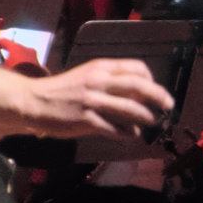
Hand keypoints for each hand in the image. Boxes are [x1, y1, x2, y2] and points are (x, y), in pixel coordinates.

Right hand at [18, 58, 173, 140]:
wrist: (34, 101)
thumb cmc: (64, 90)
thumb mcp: (88, 76)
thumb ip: (111, 81)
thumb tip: (139, 93)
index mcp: (101, 67)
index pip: (136, 67)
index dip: (151, 79)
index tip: (155, 90)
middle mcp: (98, 81)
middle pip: (138, 85)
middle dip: (159, 96)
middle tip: (169, 106)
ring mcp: (92, 100)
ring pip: (130, 108)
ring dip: (146, 117)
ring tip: (152, 122)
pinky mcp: (85, 120)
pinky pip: (114, 128)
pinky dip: (127, 133)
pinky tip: (131, 135)